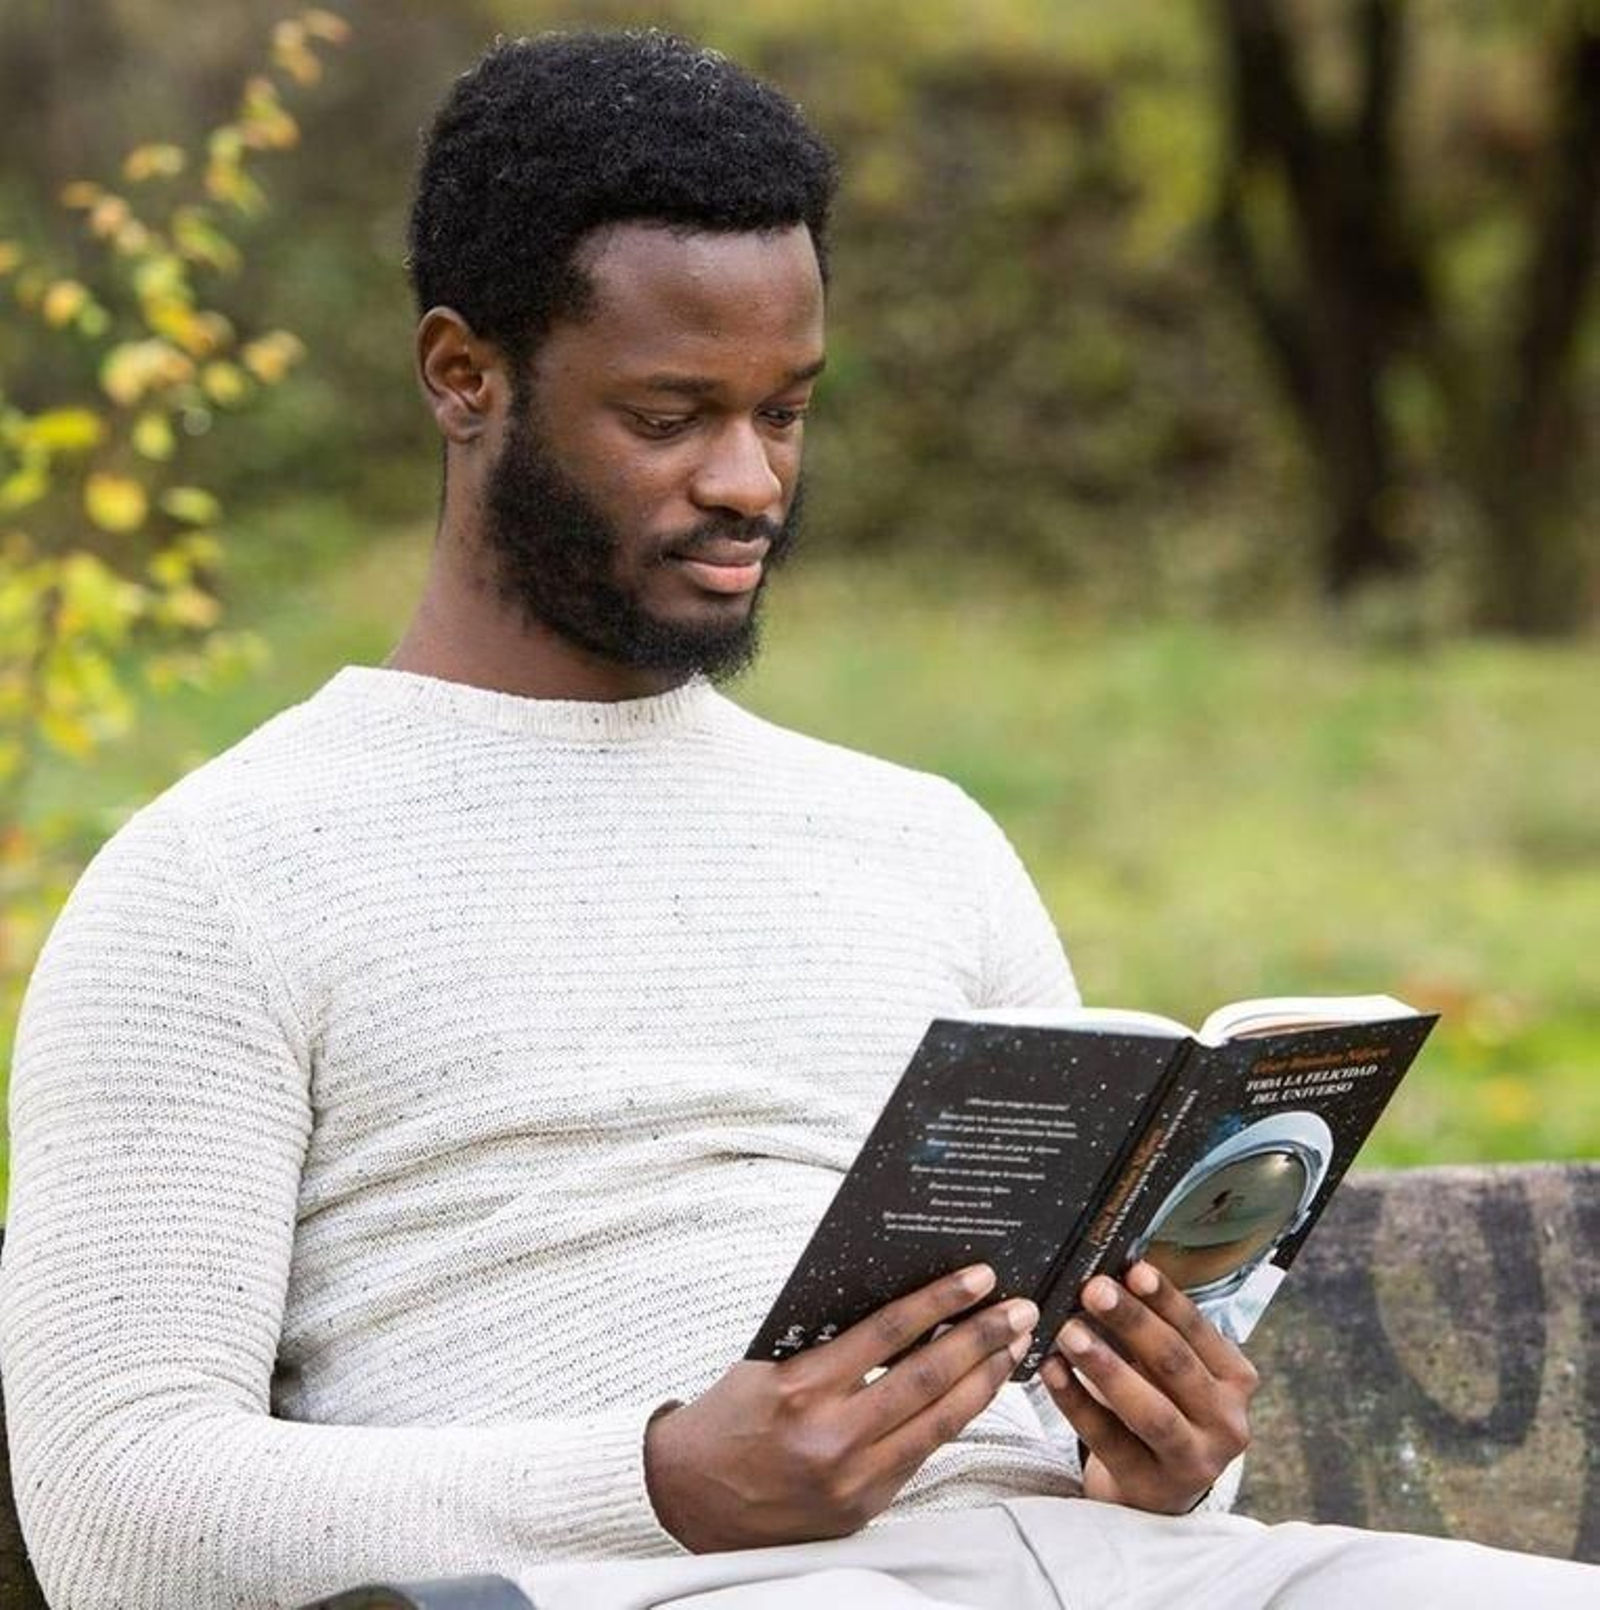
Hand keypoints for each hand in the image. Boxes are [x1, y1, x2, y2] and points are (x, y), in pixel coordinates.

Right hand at [644, 1264, 1036, 1550]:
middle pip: (927, 1378)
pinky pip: (922, 1454)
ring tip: (1014, 1348)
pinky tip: (978, 1392)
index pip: (887, 1333)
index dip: (940, 1302)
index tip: (979, 1277)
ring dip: (985, 1381)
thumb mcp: (770, 1363)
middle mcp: (830, 1436)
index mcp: (801, 1387)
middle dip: (983, 1339)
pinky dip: (955, 1418)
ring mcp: (851, 1479)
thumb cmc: (731, 1413)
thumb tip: (905, 1307)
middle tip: (1020, 1310)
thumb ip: (831, 1341)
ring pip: (940, 1422)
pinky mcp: (863, 1507)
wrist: (688, 1495)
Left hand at [1039, 1260, 1257, 1513]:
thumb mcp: (1171, 1369)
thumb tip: (1109, 1272)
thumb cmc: (1163, 1404)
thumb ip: (1152, 1328)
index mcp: (1236, 1379)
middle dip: (1132, 1323)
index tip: (1132, 1269)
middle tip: (1093, 1289)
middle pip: (1175, 1364)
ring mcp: (1195, 1460)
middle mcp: (1227, 1421)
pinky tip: (1051, 1371)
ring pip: (1149, 1409)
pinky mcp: (1153, 1486)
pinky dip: (1076, 1402)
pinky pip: (1109, 1439)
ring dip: (1106, 1365)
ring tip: (1068, 1330)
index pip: (1198, 1330)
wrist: (1159, 1486)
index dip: (1165, 1298)